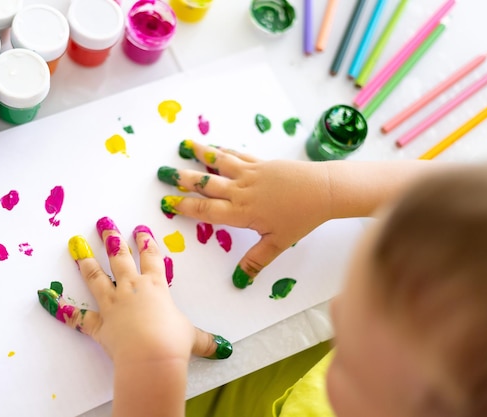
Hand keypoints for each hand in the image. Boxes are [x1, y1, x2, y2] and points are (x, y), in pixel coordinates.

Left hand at [37, 216, 231, 363]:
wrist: (152, 356)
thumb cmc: (173, 342)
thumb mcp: (193, 338)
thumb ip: (205, 340)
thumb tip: (222, 348)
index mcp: (156, 287)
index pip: (152, 258)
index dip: (147, 243)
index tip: (140, 230)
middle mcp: (132, 288)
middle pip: (120, 258)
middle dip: (112, 239)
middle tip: (104, 222)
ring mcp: (112, 304)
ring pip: (96, 276)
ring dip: (85, 259)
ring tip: (76, 243)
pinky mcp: (98, 324)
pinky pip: (75, 316)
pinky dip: (59, 308)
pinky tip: (45, 297)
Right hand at [158, 140, 333, 287]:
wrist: (322, 189)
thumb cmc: (301, 218)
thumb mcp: (277, 244)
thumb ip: (255, 261)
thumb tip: (239, 281)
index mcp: (242, 212)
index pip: (207, 210)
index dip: (186, 207)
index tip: (168, 203)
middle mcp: (241, 191)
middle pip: (207, 184)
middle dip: (183, 179)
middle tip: (163, 173)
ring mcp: (250, 173)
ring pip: (219, 163)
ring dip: (200, 155)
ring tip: (183, 147)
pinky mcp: (260, 163)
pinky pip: (236, 155)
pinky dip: (222, 150)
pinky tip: (213, 146)